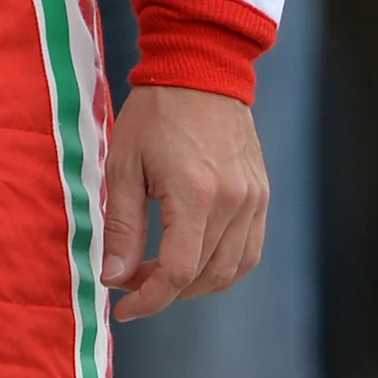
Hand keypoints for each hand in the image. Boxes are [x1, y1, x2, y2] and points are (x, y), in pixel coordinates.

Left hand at [102, 82, 267, 322]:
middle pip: (202, 276)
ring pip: (230, 270)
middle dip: (164, 291)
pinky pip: (248, 251)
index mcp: (196, 193)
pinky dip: (221, 267)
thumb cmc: (155, 114)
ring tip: (159, 273)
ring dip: (193, 284)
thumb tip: (114, 277)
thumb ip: (122, 226)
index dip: (148, 299)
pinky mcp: (262, 195)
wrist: (201, 70)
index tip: (122, 307)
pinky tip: (193, 260)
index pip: (176, 271)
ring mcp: (254, 199)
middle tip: (131, 281)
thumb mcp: (123, 166)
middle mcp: (234, 201)